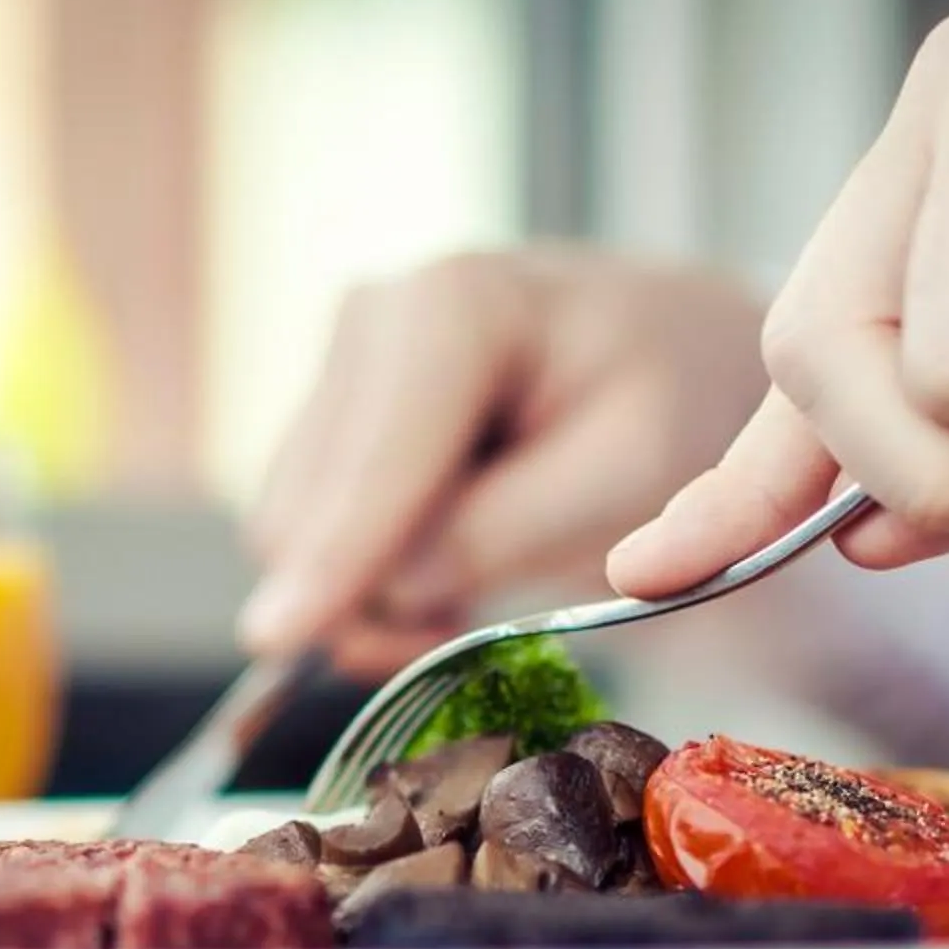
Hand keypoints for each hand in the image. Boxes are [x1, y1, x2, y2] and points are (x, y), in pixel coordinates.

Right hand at [238, 249, 766, 671]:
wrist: (668, 360)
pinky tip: (442, 567)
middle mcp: (371, 316)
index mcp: (454, 305)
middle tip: (460, 641)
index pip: (375, 461)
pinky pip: (301, 533)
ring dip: (369, 597)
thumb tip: (388, 589)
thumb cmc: (667, 409)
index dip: (333, 557)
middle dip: (368, 598)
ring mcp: (338, 364)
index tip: (281, 642)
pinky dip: (363, 578)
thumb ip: (500, 532)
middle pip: (308, 507)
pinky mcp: (324, 414)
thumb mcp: (624, 476)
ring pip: (289, 531)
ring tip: (471, 598)